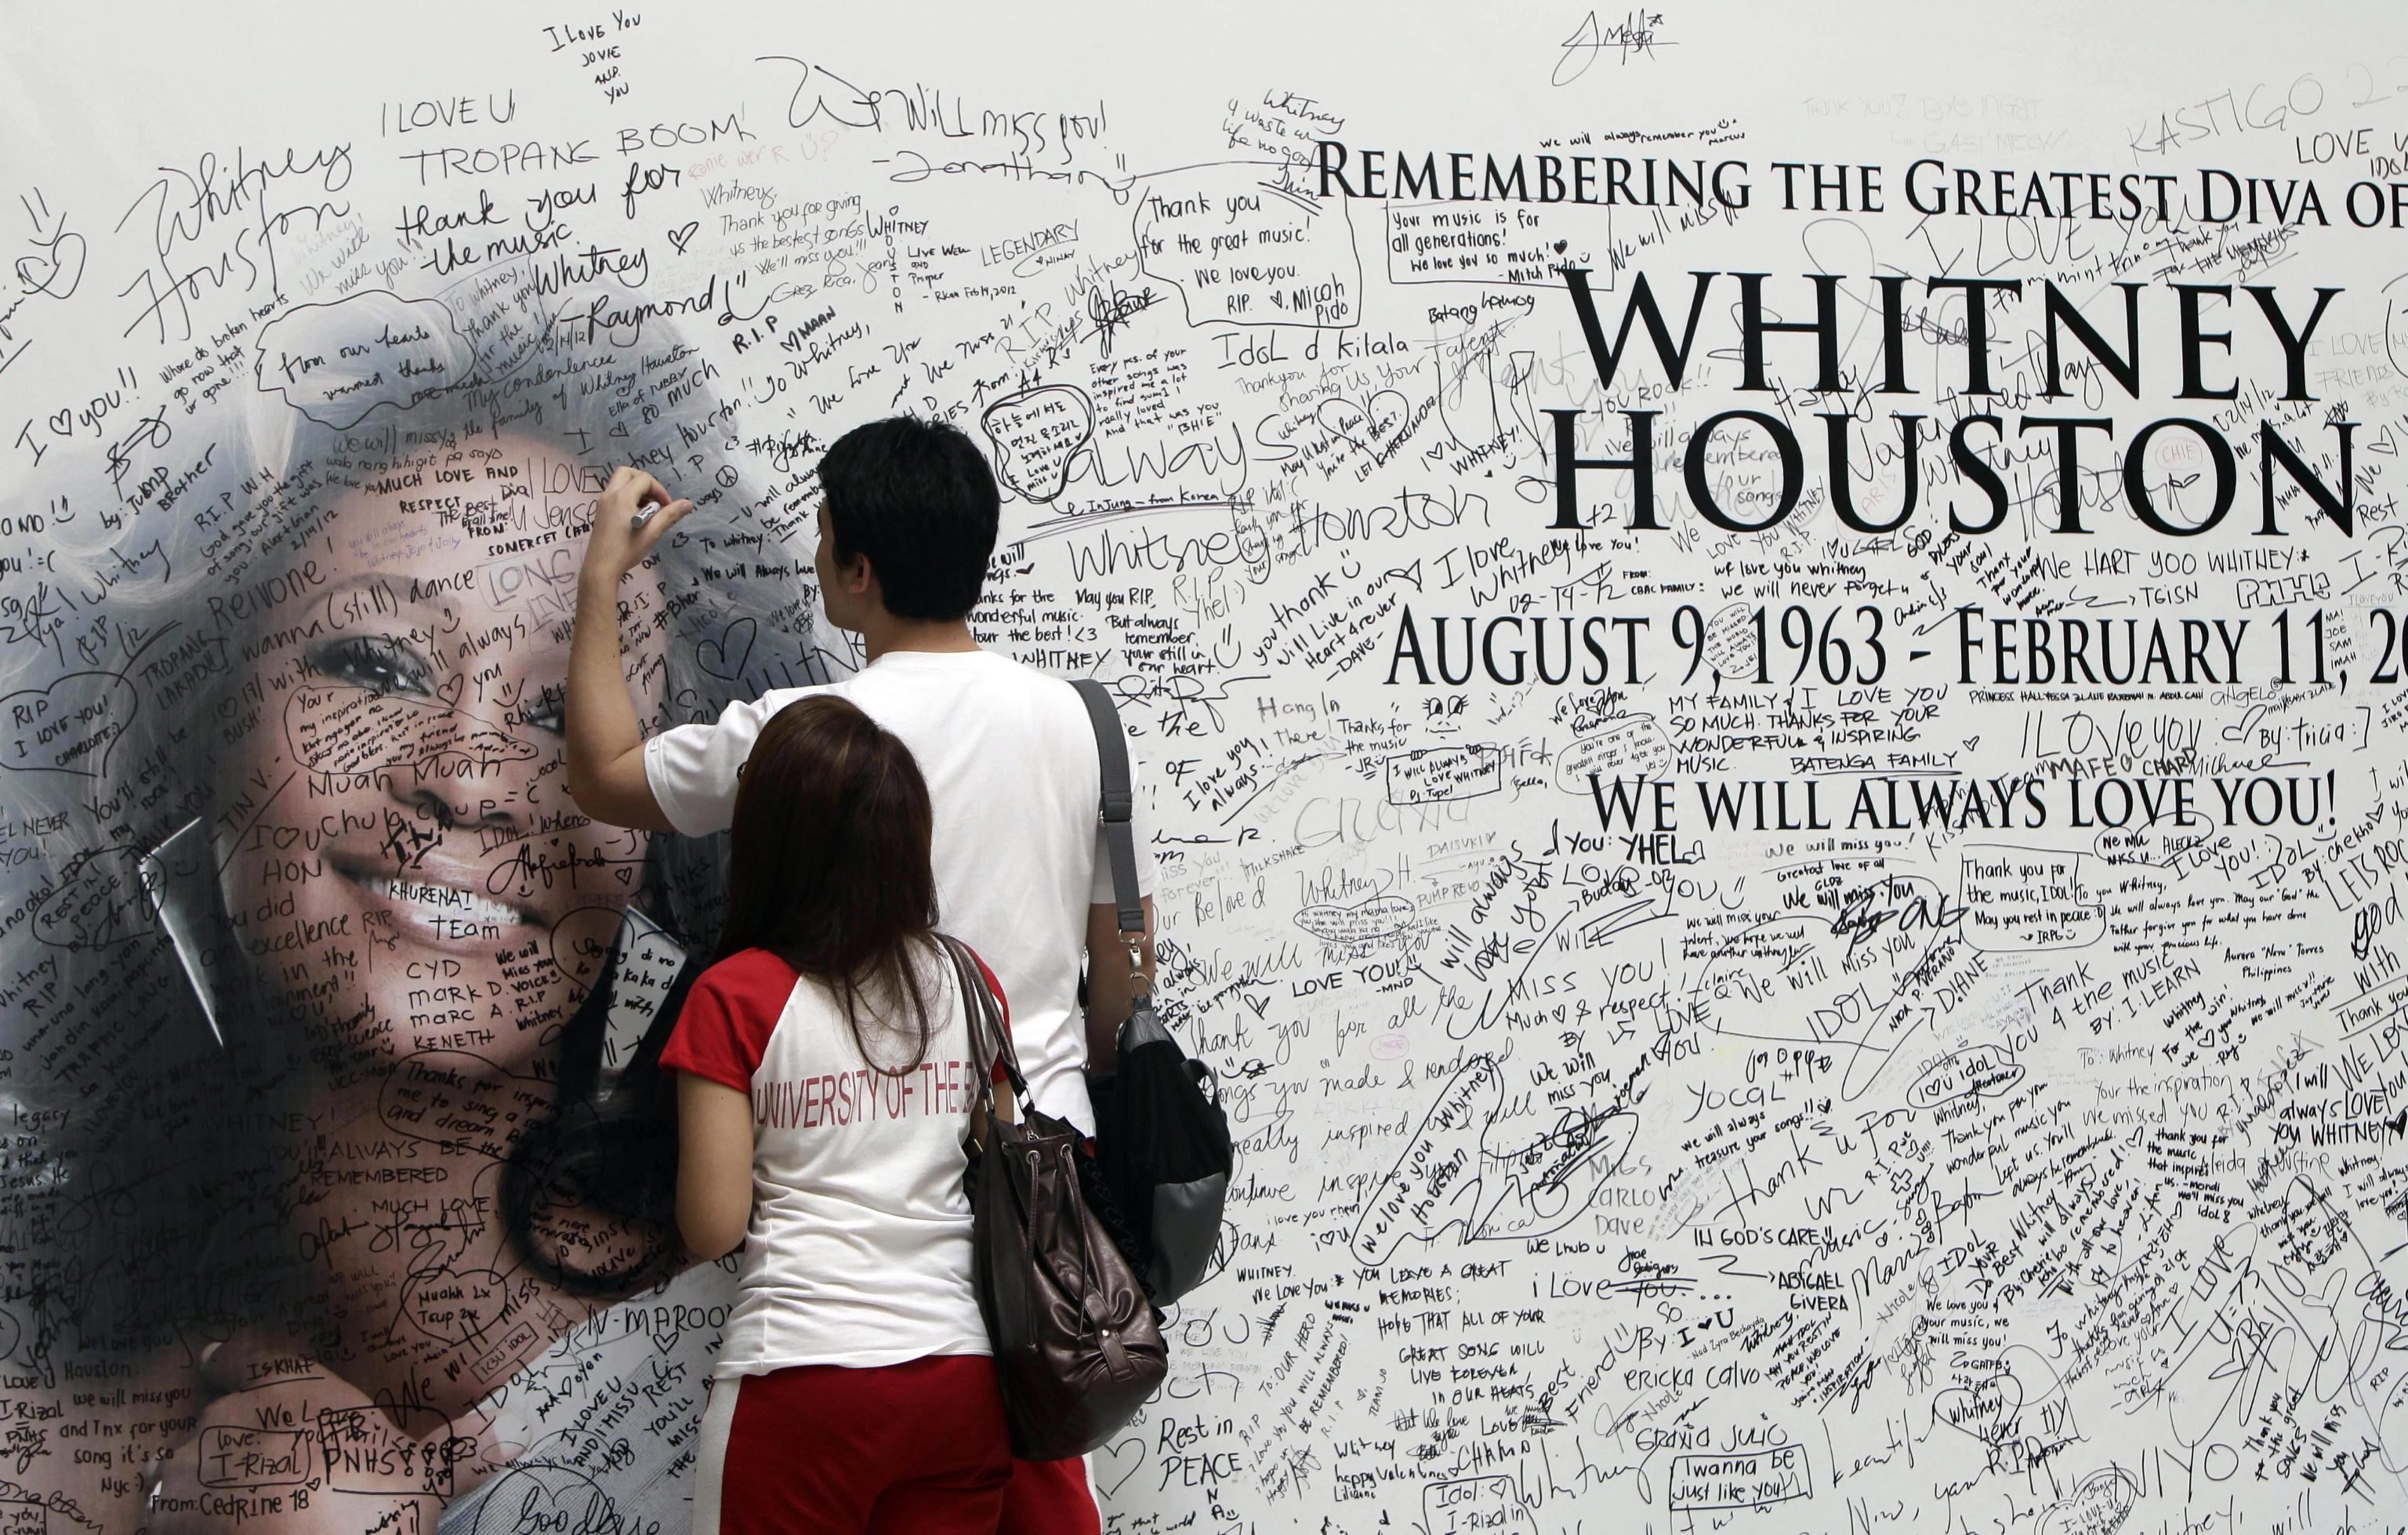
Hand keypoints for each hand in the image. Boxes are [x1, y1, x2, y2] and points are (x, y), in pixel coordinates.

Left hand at [143, 1332, 498, 1531]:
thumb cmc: (368, 1508)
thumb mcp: (426, 1477)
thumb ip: (462, 1447)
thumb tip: (521, 1425)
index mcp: (292, 1388)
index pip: (247, 1352)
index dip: (237, 1357)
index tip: (225, 1360)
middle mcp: (233, 1417)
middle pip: (214, 1411)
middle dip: (227, 1434)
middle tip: (253, 1456)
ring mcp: (192, 1471)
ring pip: (181, 1462)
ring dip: (196, 1479)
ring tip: (221, 1498)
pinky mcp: (166, 1519)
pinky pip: (164, 1512)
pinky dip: (178, 1519)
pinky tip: (202, 1529)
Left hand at [578, 465, 694, 591]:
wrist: (600, 568)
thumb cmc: (626, 550)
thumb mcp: (651, 533)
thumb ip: (669, 515)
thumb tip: (689, 504)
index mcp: (622, 496)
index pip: (644, 479)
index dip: (659, 490)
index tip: (667, 507)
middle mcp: (610, 494)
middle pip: (627, 473)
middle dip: (645, 481)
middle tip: (655, 499)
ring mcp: (602, 502)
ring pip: (620, 482)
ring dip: (636, 489)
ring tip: (647, 509)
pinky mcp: (600, 511)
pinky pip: (615, 493)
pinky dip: (627, 496)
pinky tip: (635, 517)